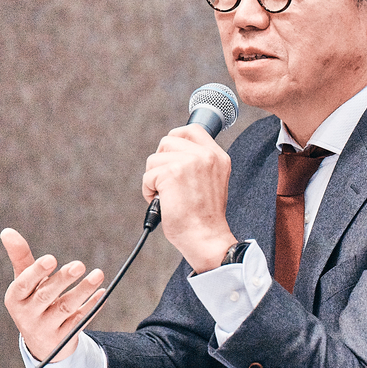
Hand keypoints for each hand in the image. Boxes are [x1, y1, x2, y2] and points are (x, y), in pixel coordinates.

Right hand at [1, 228, 104, 361]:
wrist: (41, 343)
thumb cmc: (32, 301)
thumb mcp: (24, 281)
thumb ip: (20, 257)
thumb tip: (6, 231)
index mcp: (15, 299)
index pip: (23, 285)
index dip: (36, 272)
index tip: (52, 258)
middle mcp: (27, 315)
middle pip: (45, 296)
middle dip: (63, 279)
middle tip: (79, 264)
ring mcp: (45, 328)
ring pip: (65, 308)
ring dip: (83, 291)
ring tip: (98, 274)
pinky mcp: (63, 338)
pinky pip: (79, 321)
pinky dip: (91, 307)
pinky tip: (103, 293)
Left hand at [142, 124, 236, 271]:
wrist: (206, 237)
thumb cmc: (205, 217)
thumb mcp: (213, 181)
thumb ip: (199, 163)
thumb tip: (173, 153)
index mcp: (218, 157)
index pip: (193, 130)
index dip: (176, 138)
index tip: (171, 154)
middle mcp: (206, 155)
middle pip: (168, 142)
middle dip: (161, 162)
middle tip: (167, 183)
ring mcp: (190, 162)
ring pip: (154, 159)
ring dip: (154, 179)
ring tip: (167, 196)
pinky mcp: (172, 173)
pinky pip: (148, 176)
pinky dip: (149, 191)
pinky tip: (162, 202)